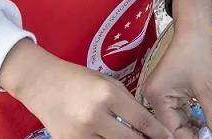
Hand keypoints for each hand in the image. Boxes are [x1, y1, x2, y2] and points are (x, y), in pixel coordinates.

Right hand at [0, 39, 171, 138]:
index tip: (169, 138)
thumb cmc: (78, 78)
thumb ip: (126, 102)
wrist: (42, 83)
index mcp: (108, 95)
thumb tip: (145, 124)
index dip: (158, 132)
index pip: (141, 120)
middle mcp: (95, 116)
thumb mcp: (107, 83)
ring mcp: (80, 134)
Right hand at [142, 0, 211, 138]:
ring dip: (192, 128)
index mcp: (157, 98)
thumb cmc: (198, 54)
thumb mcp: (208, 88)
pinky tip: (203, 124)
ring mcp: (160, 94)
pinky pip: (177, 110)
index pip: (172, 130)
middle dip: (191, 134)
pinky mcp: (168, 90)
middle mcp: (153, 98)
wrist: (195, 27)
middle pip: (172, 127)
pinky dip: (190, 117)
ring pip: (176, 120)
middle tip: (210, 137)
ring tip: (209, 133)